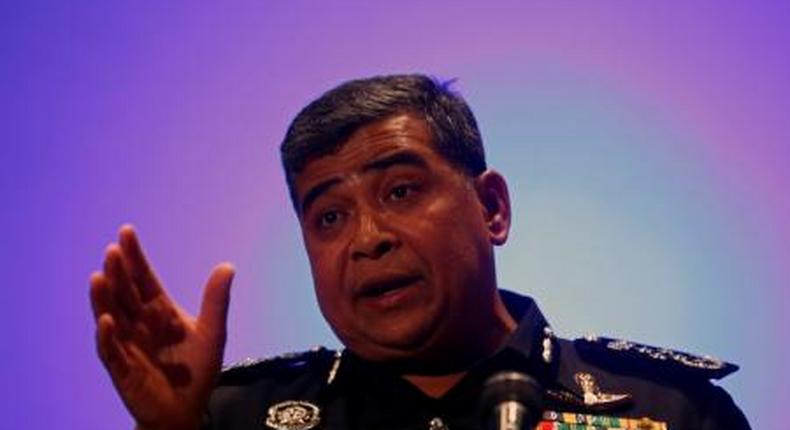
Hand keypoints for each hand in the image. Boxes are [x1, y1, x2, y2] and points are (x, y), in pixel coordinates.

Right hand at [90, 225, 233, 429]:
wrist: (186, 410)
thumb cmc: (196, 371)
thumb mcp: (212, 333)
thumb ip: (216, 301)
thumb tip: (227, 265)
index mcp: (159, 310)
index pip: (144, 278)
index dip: (135, 257)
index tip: (126, 232)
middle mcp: (139, 323)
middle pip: (125, 292)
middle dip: (118, 272)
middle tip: (113, 250)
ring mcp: (127, 344)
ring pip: (111, 315)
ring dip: (104, 297)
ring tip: (99, 276)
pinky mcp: (122, 369)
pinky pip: (111, 350)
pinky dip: (106, 335)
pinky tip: (106, 319)